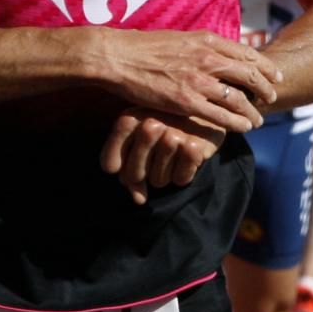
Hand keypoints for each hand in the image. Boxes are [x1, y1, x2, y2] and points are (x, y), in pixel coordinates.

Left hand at [100, 109, 225, 204]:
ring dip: (164, 178)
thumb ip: (131, 171)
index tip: (126, 170)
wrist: (203, 112)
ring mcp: (173, 134)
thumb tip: (139, 200)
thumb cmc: (165, 128)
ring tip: (171, 160)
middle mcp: (150, 124)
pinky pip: (180, 179)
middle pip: (133, 175)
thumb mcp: (139, 143)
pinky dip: (183, 177)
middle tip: (152, 166)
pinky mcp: (195, 144)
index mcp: (130, 119)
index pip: (109, 164)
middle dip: (141, 178)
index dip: (118, 174)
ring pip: (158, 180)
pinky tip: (186, 162)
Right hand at [102, 29, 281, 132]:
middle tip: (272, 98)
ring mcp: (198, 81)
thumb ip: (202, 46)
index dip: (265, 67)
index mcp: (207, 41)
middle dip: (265, 89)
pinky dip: (236, 123)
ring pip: (239, 99)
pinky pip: (220, 116)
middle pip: (250, 76)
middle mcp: (208, 59)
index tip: (275, 76)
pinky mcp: (186, 102)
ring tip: (258, 120)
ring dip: (253, 111)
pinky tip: (243, 128)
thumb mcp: (181, 38)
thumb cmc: (145, 47)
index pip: (247, 54)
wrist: (119, 57)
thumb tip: (217, 51)